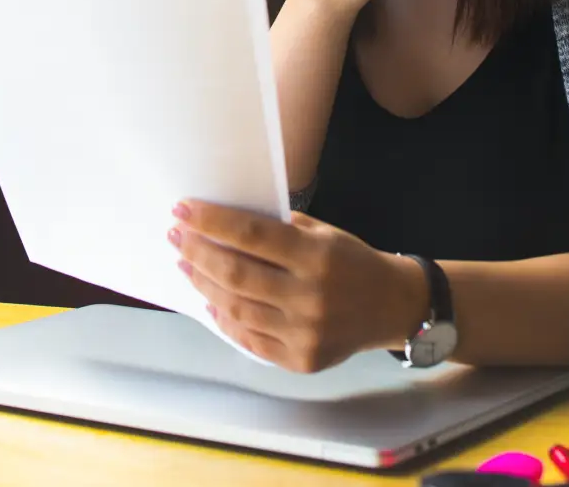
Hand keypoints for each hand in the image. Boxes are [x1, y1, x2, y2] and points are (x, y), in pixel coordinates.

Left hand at [169, 199, 426, 372]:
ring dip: (204, 285)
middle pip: (236, 274)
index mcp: (317, 256)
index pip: (251, 235)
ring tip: (188, 265)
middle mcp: (310, 296)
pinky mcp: (301, 359)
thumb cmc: (351, 261)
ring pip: (236, 308)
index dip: (211, 222)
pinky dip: (225, 320)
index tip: (182, 209)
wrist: (392, 306)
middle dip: (198, 252)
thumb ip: (279, 230)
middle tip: (176, 237)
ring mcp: (305, 332)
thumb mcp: (324, 234)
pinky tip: (211, 301)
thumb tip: (222, 224)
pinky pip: (249, 339)